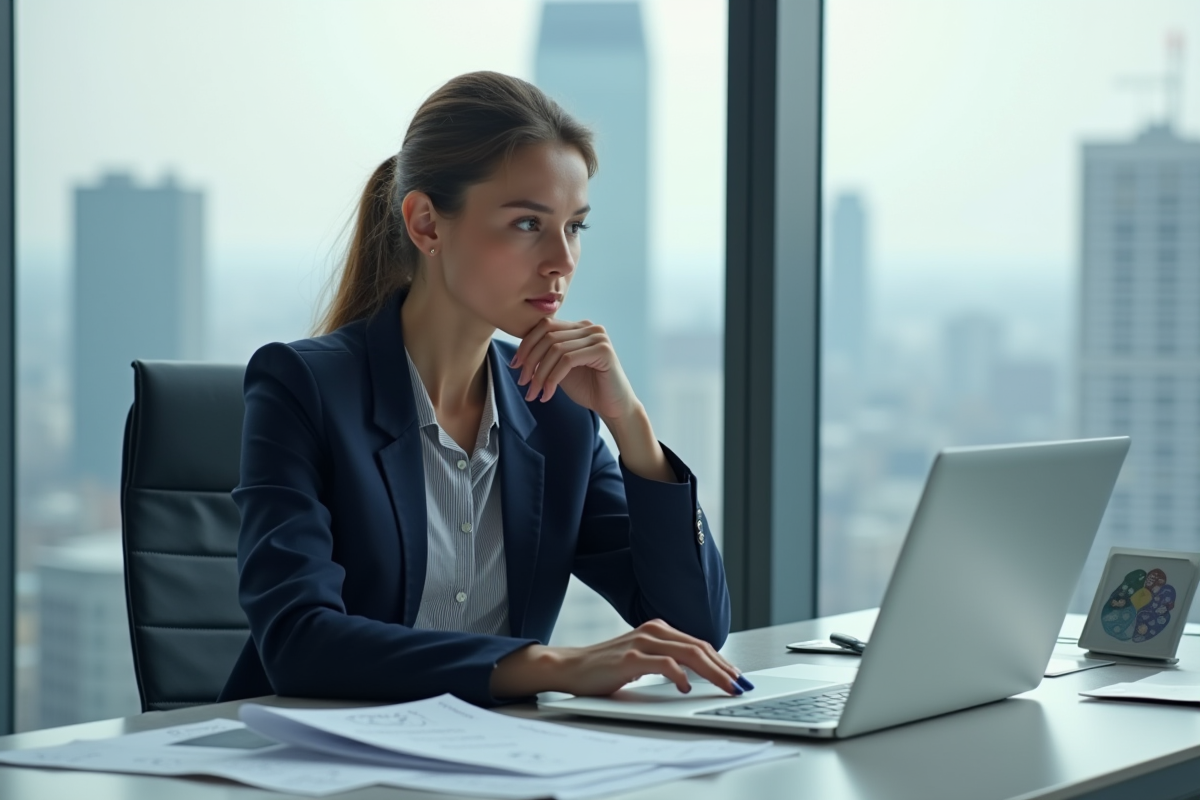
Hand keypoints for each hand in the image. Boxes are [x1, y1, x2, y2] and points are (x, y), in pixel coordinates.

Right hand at [491, 619, 752, 697]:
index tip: (738, 677)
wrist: (571, 667)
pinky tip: (686, 687)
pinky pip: (664, 664)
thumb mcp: (642, 660)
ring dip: (712, 672)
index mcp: (658, 629)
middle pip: (700, 647)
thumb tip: (697, 675)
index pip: (699, 644)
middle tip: (740, 684)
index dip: (722, 661)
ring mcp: (642, 642)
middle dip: (724, 667)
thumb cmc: (605, 667)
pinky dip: (680, 676)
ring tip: (726, 686)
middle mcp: (653, 631)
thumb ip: (666, 661)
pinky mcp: (631, 657)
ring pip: (689, 653)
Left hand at [510, 318, 635, 423]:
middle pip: (548, 336)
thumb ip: (546, 356)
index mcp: (578, 327)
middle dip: (530, 361)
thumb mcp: (560, 368)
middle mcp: (589, 327)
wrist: (613, 407)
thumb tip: (518, 353)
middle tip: (522, 382)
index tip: (514, 366)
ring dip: (540, 374)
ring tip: (533, 392)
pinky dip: (553, 379)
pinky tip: (548, 395)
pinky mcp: (603, 350)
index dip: (526, 345)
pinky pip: (568, 360)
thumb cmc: (588, 388)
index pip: (545, 326)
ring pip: (556, 349)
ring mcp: (598, 337)